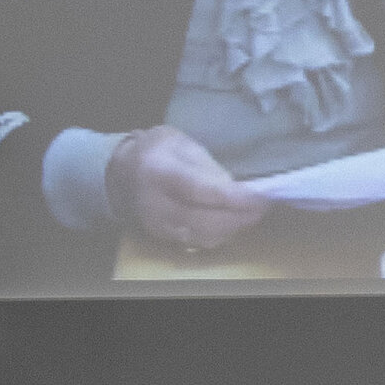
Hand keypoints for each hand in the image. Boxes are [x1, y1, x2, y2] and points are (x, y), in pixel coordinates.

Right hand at [107, 128, 267, 251]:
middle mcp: (156, 203)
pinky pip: (199, 243)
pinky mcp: (163, 238)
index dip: (234, 197)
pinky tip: (235, 222)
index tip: (260, 195)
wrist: (119, 173)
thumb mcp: (179, 142)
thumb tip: (235, 186)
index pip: (200, 190)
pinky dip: (222, 234)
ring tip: (255, 212)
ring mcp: (158, 225)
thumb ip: (206, 164)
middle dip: (241, 215)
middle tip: (265, 204)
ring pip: (205, 236)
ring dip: (235, 227)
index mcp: (158, 171)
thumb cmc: (154, 151)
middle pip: (205, 220)